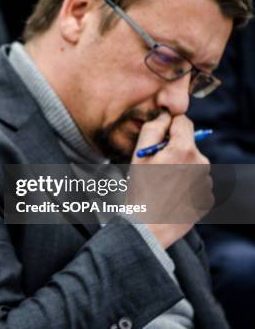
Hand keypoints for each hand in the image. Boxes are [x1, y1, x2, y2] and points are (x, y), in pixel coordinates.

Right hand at [128, 113, 213, 248]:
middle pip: (187, 144)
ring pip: (192, 164)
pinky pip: (196, 183)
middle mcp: (201, 162)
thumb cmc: (140, 191)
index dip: (167, 127)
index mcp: (184, 149)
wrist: (149, 228)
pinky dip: (184, 185)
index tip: (156, 140)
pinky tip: (170, 196)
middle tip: (154, 168)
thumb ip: (152, 129)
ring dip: (179, 168)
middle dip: (172, 150)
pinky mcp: (206, 197)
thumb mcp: (139, 156)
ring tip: (161, 185)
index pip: (183, 122)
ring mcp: (206, 182)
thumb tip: (163, 116)